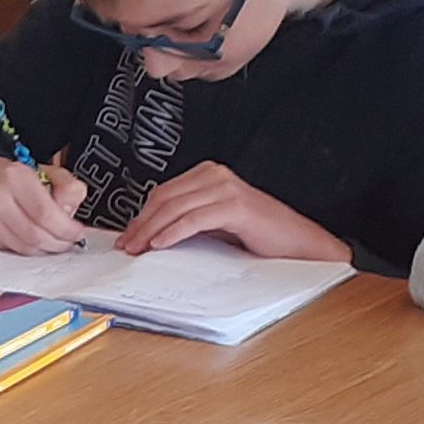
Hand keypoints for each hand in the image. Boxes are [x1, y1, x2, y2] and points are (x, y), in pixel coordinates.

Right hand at [0, 155, 84, 254]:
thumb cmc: (16, 178)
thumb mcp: (48, 171)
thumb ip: (68, 187)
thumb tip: (69, 214)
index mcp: (15, 178)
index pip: (44, 213)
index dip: (65, 229)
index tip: (77, 233)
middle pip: (35, 235)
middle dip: (59, 243)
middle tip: (70, 241)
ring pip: (25, 247)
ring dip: (46, 249)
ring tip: (56, 242)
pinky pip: (14, 251)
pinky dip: (31, 251)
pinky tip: (38, 242)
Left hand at [117, 163, 345, 261]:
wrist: (297, 244)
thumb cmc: (260, 236)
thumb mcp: (215, 225)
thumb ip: (189, 221)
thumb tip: (152, 234)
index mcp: (209, 175)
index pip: (164, 193)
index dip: (141, 216)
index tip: (127, 237)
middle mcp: (216, 176)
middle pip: (165, 198)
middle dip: (141, 224)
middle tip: (126, 245)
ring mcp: (226, 188)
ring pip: (175, 208)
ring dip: (151, 230)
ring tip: (138, 249)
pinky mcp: (235, 206)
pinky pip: (195, 219)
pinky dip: (173, 232)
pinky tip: (160, 244)